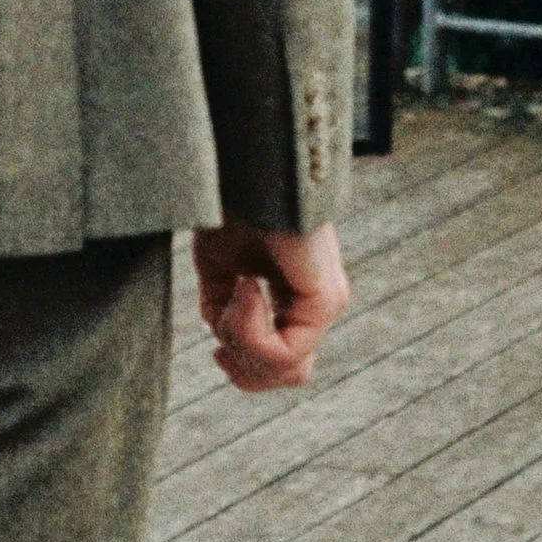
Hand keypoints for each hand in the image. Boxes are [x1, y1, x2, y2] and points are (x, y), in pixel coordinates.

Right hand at [194, 217, 351, 391]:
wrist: (244, 164)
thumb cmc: (232, 202)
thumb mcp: (221, 269)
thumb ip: (227, 311)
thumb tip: (226, 345)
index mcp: (295, 296)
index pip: (283, 363)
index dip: (242, 365)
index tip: (214, 346)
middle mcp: (318, 302)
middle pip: (290, 376)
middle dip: (244, 369)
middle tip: (219, 342)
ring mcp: (326, 301)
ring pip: (288, 369)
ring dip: (242, 346)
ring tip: (234, 295)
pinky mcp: (326, 297)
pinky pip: (287, 350)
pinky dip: (249, 329)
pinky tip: (244, 284)